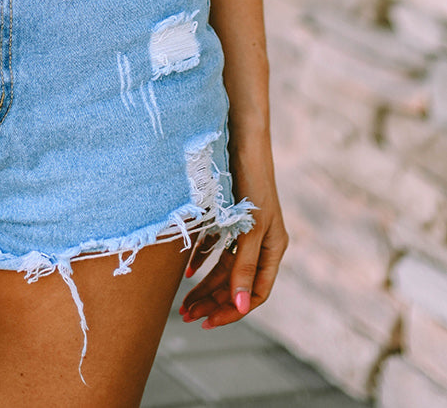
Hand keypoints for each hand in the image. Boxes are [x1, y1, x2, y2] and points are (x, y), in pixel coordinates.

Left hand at [179, 137, 287, 328]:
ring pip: (224, 268)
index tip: (208, 322)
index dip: (233, 310)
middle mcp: (261, 242)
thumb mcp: (248, 226)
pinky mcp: (229, 215)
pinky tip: (185, 271)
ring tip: (183, 303)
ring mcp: (244, 229)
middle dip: (214, 301)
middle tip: (188, 316)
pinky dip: (201, 260)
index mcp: (273, 248)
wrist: (237, 135)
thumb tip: (240, 305)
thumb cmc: (248, 180)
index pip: (255, 293)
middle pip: (237, 284)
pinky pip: (216, 247)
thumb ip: (244, 266)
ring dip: (205, 286)